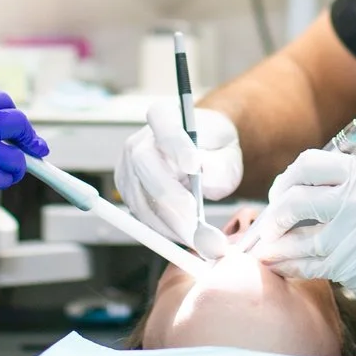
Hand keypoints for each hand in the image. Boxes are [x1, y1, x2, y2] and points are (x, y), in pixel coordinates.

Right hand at [115, 102, 241, 251]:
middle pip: (145, 165)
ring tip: (196, 237)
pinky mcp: (128, 191)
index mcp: (164, 118)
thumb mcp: (227, 152)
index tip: (194, 166)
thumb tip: (205, 179)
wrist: (202, 153)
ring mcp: (128, 166)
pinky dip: (162, 228)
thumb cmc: (213, 149)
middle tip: (195, 223)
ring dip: (168, 221)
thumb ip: (220, 165)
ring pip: (140, 195)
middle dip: (170, 197)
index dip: (177, 147)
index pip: (166, 129)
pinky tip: (183, 234)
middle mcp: (139, 140)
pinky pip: (141, 213)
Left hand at [251, 149, 355, 315]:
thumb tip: (299, 188)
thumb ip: (344, 182)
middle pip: (292, 202)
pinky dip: (290, 266)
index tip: (280, 194)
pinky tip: (282, 266)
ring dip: (274, 248)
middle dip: (273, 216)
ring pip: (294, 240)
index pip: (306, 165)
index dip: (286, 180)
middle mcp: (354, 200)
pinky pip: (308, 266)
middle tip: (269, 226)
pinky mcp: (350, 266)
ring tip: (265, 251)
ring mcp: (350, 235)